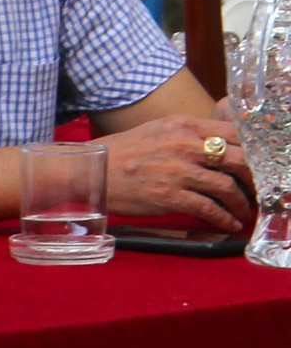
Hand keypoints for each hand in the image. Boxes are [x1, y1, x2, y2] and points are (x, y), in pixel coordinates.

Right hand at [103, 116, 252, 230]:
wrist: (91, 171)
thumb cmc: (122, 152)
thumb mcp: (157, 131)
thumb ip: (188, 135)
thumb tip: (220, 149)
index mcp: (182, 124)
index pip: (234, 133)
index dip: (252, 151)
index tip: (257, 164)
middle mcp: (184, 144)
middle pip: (238, 160)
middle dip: (254, 179)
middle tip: (257, 190)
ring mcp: (178, 170)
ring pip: (227, 187)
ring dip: (241, 204)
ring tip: (243, 212)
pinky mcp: (170, 196)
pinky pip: (209, 209)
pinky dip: (223, 218)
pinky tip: (227, 223)